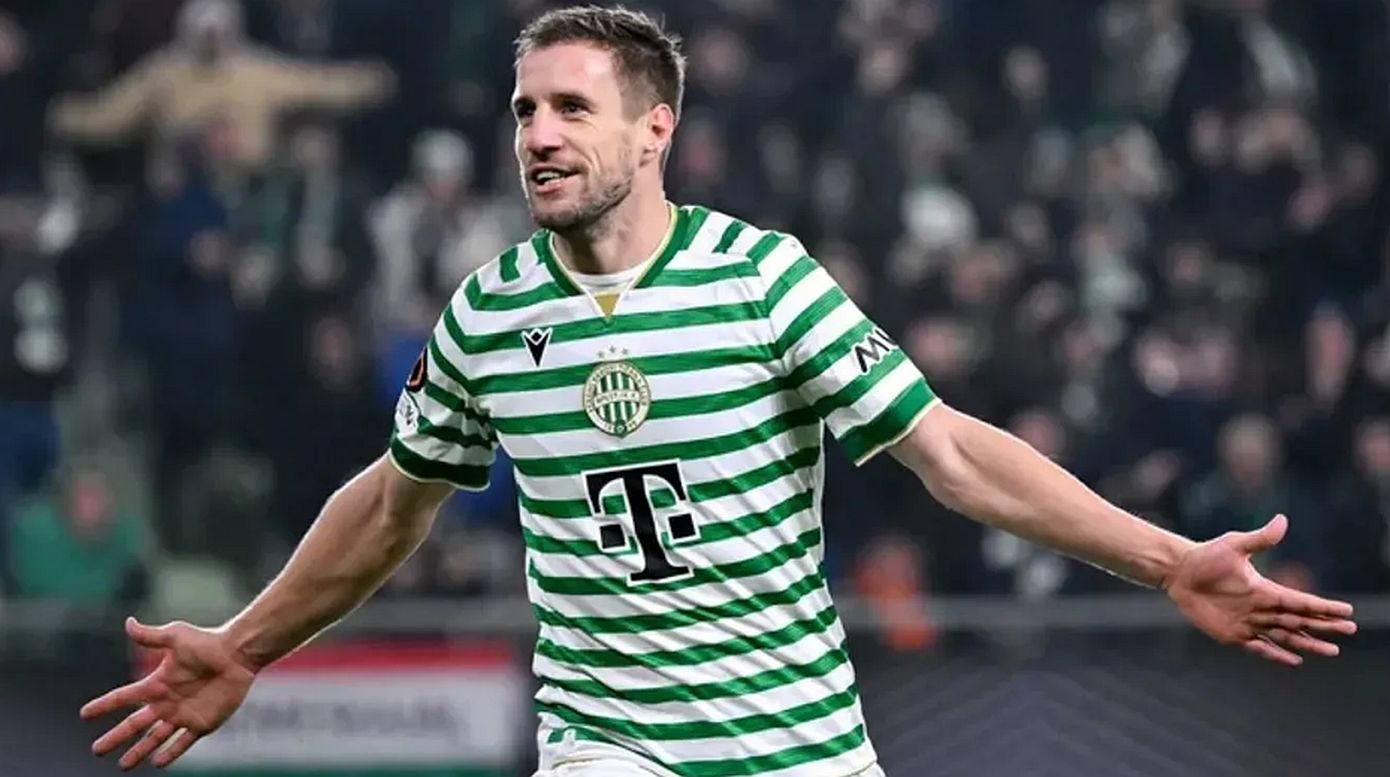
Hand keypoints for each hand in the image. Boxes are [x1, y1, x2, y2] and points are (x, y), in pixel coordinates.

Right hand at [81, 617, 256, 769]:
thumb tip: (128, 622)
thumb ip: (151, 635)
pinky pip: (183, 743)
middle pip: (134, 725)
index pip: (123, 697)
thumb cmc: (207, 642)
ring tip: (123, 766)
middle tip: (97, 750)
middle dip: (115, 738)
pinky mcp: (202, 723)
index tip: (84, 714)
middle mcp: (166, 702)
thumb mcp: (175, 636)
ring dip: (138, 751)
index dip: (104, 705)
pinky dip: (170, 753)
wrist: (238, 654)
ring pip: (155, 738)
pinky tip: (157, 763)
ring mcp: (183, 714)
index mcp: (156, 684)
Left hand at [1164, 514, 1356, 665]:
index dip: (1324, 607)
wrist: (1180, 573)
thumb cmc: (1207, 557)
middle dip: (1325, 626)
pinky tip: (1295, 661)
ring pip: (1286, 637)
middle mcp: (1263, 609)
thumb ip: (1260, 538)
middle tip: (1349, 631)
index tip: (1346, 612)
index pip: (1302, 601)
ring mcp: (1250, 623)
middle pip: (1300, 621)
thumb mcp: (1234, 545)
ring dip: (1308, 644)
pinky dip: (1277, 655)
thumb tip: (1282, 520)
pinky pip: (1260, 647)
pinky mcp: (1234, 634)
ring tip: (1332, 651)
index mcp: (1266, 590)